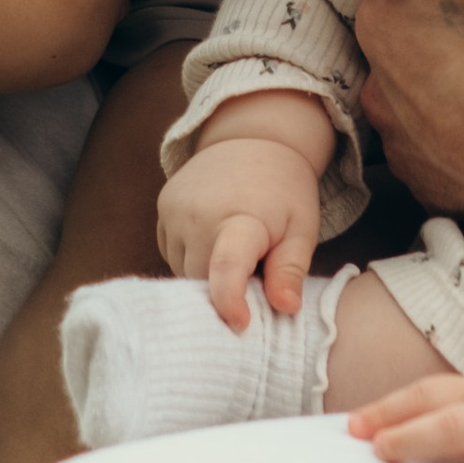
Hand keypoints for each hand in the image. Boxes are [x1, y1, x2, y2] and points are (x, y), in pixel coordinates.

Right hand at [156, 136, 326, 324]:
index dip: (230, 301)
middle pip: (203, 281)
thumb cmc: (284, 191)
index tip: (240, 324)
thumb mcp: (301, 229)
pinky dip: (191, 258)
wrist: (254, 137)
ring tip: (236, 252)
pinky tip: (214, 240)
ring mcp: (175, 209)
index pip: (227, 266)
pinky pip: (172, 253)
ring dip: (206, 275)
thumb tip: (286, 308)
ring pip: (183, 271)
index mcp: (241, 218)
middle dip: (226, 290)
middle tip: (254, 274)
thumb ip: (291, 270)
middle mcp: (199, 214)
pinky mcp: (162, 206)